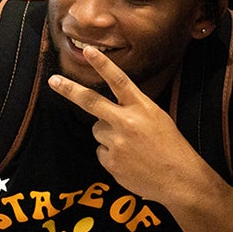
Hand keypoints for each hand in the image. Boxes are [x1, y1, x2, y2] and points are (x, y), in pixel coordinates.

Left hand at [47, 46, 205, 199]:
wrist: (179, 180)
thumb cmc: (171, 147)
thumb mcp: (158, 118)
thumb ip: (133, 110)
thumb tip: (106, 112)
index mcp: (142, 108)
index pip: (119, 81)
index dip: (103, 65)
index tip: (88, 51)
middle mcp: (127, 122)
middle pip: (92, 102)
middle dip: (70, 90)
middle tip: (53, 81)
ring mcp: (117, 143)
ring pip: (97, 130)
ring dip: (107, 135)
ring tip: (130, 146)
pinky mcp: (110, 162)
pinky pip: (101, 152)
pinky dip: (111, 155)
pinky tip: (129, 161)